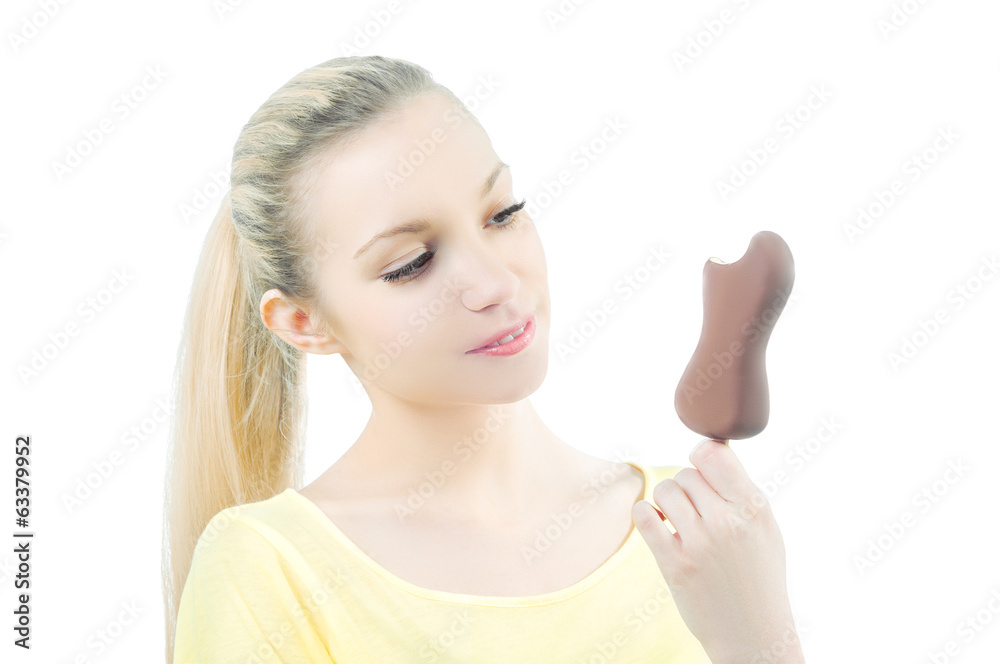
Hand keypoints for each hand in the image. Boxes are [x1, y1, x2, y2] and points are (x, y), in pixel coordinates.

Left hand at [631, 439, 804, 663]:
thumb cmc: (758, 575)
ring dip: (667, 502)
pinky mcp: (674, 564)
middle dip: (687, 487)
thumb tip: (709, 448)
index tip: (702, 471)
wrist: (753, 633)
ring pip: (665, 491)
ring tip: (679, 520)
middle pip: (686, 474)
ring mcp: (699, 544)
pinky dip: (646, 514)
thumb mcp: (766, 528)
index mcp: (754, 508)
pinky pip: (644, 516)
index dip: (701, 458)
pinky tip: (657, 524)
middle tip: (696, 510)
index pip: (713, 454)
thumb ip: (740, 490)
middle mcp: (727, 522)